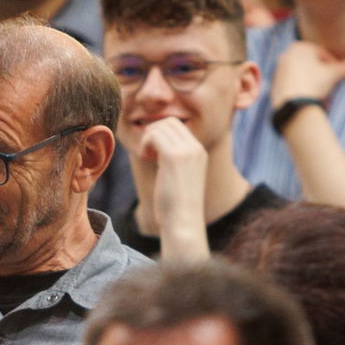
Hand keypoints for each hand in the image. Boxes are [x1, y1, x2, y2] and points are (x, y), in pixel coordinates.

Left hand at [139, 119, 208, 260]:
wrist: (183, 222)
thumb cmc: (177, 206)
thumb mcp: (179, 177)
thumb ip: (172, 159)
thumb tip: (155, 147)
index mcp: (199, 152)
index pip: (177, 126)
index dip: (160, 133)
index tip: (152, 153)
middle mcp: (196, 148)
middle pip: (169, 122)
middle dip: (153, 133)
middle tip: (147, 154)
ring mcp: (187, 151)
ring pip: (161, 126)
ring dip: (148, 138)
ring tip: (146, 157)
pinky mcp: (174, 157)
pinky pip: (154, 135)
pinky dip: (145, 143)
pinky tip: (145, 158)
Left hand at [269, 41, 344, 108]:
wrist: (292, 105)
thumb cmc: (313, 84)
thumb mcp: (334, 74)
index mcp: (300, 47)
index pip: (323, 54)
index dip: (333, 66)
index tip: (337, 77)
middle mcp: (286, 54)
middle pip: (312, 63)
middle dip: (322, 74)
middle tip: (329, 87)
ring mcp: (279, 68)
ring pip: (303, 73)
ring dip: (313, 82)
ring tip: (319, 95)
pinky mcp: (275, 82)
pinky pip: (293, 84)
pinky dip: (301, 89)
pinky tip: (307, 99)